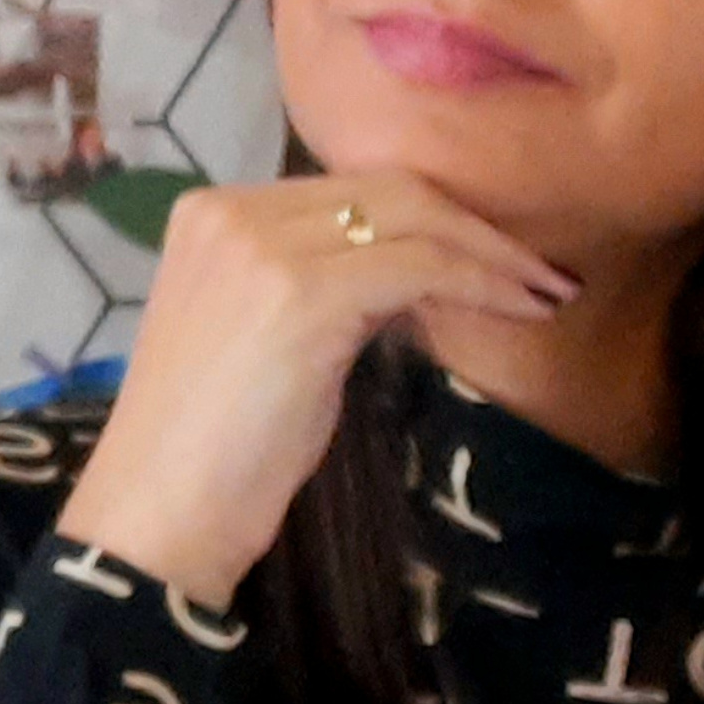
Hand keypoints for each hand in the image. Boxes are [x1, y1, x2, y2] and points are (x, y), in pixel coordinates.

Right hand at [55, 174, 578, 605]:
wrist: (157, 514)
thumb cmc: (211, 449)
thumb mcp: (263, 337)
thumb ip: (313, 285)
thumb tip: (408, 272)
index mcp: (210, 212)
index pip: (349, 189)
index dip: (436, 215)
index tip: (497, 255)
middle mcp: (231, 211)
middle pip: (386, 190)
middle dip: (475, 225)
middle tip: (542, 271)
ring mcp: (261, 248)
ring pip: (412, 218)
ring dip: (493, 253)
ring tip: (546, 289)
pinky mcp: (300, 294)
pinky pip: (421, 266)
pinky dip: (482, 282)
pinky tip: (521, 308)